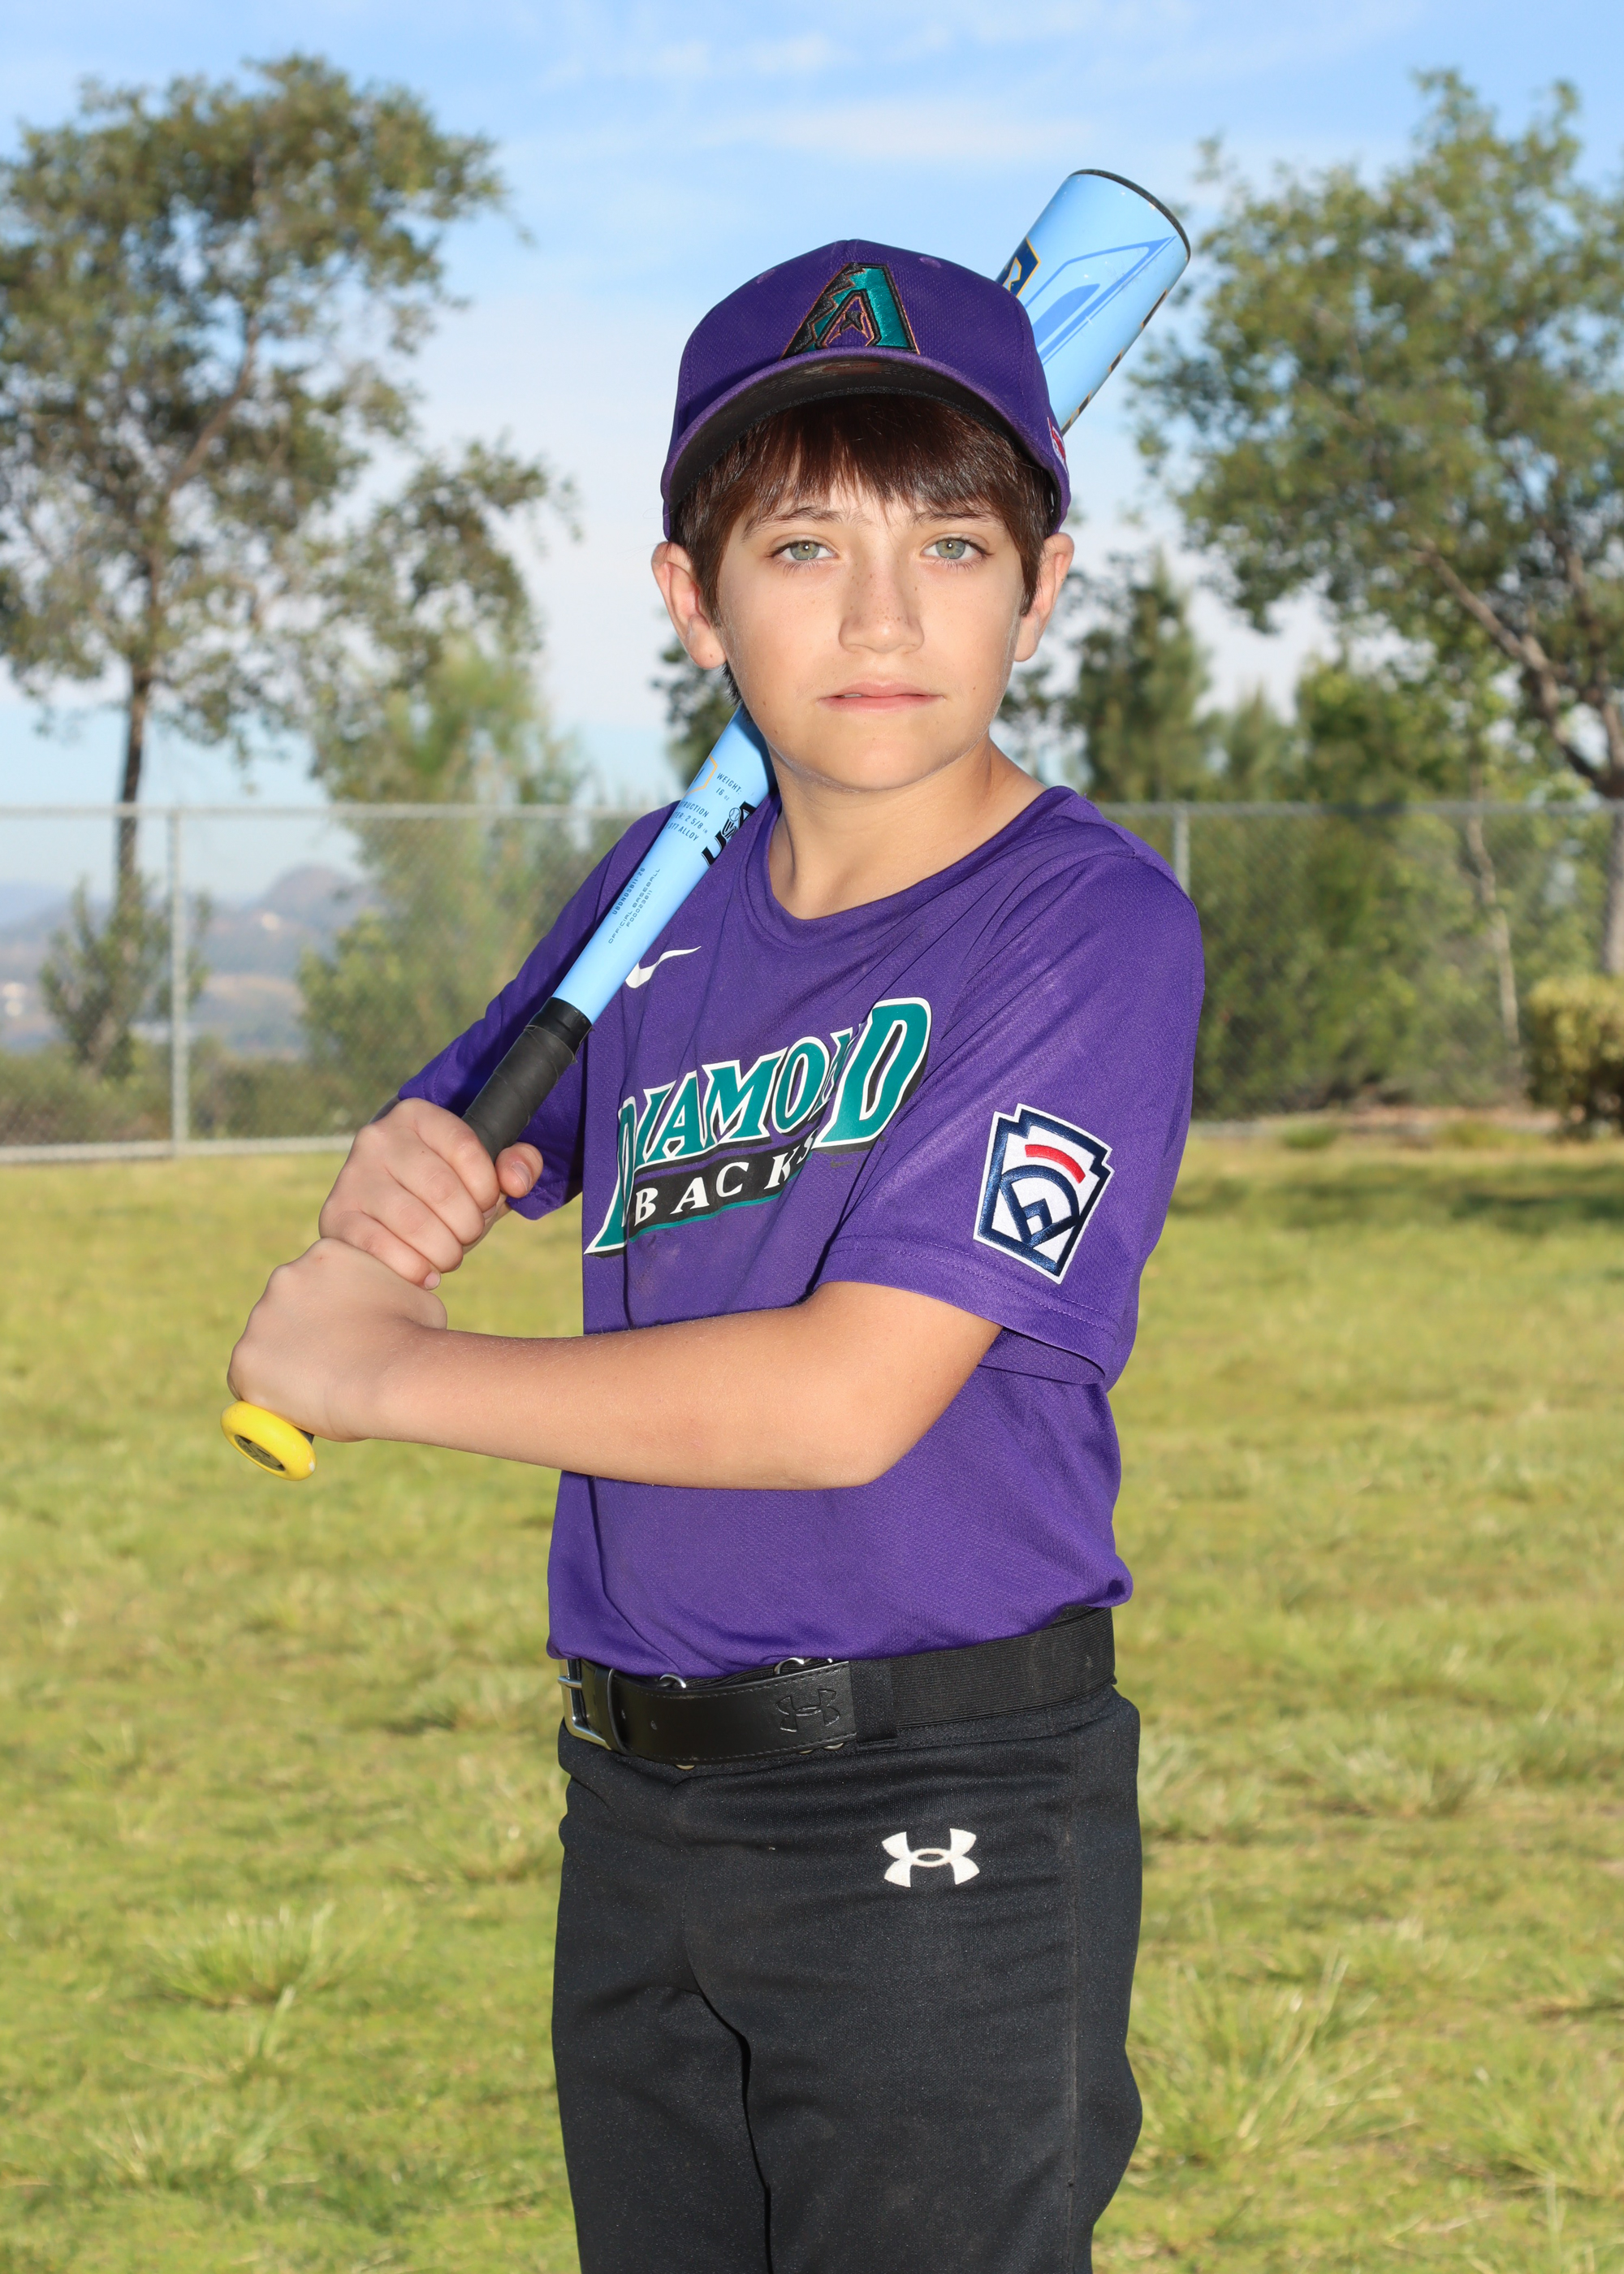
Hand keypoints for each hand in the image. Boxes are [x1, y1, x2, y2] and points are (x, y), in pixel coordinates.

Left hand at [228, 1238, 447, 1440]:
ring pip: (267, 1346)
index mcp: (325, 1254)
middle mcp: (285, 1277)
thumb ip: (388, 1293)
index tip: (344, 1336)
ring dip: (287, 1365)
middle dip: (303, 1336)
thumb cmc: (414, 1337)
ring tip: (323, 1389)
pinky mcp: (245, 1359)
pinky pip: (251, 1381)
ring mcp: (261, 1317)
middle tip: (332, 1365)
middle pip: (286, 1311)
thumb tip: (391, 1306)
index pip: (317, 1283)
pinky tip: (301, 1404)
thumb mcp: (412, 1295)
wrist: (392, 1373)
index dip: (330, 1314)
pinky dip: (271, 1395)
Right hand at [319, 1097, 542, 1287]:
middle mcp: (377, 1138)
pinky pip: (380, 1247)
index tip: (486, 1204)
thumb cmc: (444, 1190)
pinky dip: (413, 1268)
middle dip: (467, 1225)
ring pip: (412, 1222)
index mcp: (416, 1115)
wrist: (386, 1212)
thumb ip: (517, 1165)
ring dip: (444, 1251)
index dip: (487, 1187)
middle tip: (467, 1237)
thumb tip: (517, 1181)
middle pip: (441, 1189)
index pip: (466, 1148)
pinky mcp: (336, 1216)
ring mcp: (352, 1177)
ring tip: (450, 1256)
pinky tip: (428, 1274)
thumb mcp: (484, 1172)